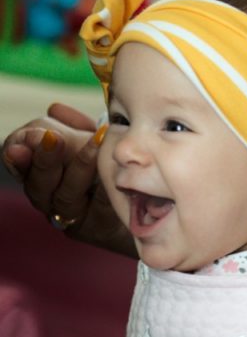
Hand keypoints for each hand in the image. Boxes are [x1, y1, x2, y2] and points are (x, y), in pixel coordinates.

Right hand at [2, 103, 134, 255]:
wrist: (138, 206)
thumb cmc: (105, 169)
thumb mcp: (87, 143)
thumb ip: (72, 127)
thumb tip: (55, 108)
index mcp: (39, 175)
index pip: (19, 163)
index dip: (19, 151)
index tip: (28, 137)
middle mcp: (49, 198)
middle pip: (38, 183)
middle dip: (44, 159)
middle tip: (53, 137)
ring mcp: (71, 217)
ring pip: (66, 196)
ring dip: (79, 166)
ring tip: (95, 140)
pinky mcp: (97, 227)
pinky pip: (101, 207)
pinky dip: (106, 187)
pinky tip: (114, 171)